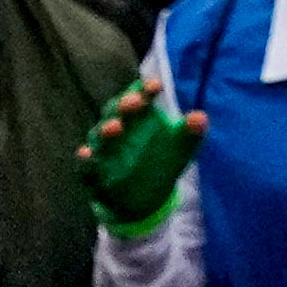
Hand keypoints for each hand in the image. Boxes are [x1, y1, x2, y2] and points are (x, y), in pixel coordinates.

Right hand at [78, 68, 202, 242]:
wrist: (144, 200)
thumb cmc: (159, 163)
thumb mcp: (179, 151)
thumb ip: (189, 134)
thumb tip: (201, 117)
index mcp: (137, 117)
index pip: (138, 97)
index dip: (144, 90)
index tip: (156, 86)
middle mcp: (117, 128)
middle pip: (115, 111)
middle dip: (124, 105)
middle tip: (135, 102)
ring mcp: (103, 150)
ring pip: (99, 135)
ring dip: (105, 130)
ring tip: (115, 127)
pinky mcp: (92, 173)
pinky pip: (86, 165)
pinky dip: (85, 160)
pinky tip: (86, 154)